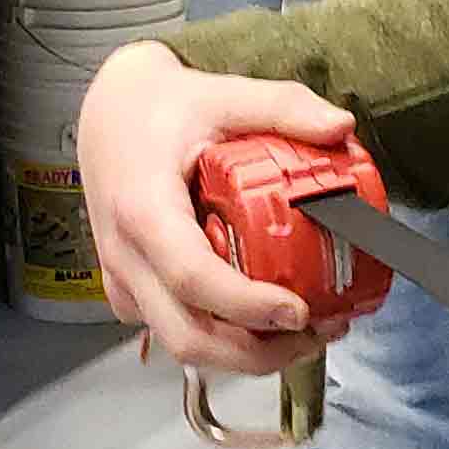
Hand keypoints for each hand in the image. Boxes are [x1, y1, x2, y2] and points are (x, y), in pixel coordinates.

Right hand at [75, 43, 359, 374]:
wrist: (107, 114)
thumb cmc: (159, 108)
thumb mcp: (224, 94)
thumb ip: (284, 106)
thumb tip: (342, 127)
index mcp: (143, 208)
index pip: (192, 277)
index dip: (247, 306)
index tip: (298, 311)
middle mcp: (126, 255)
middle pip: (188, 336)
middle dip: (257, 353)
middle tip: (318, 332)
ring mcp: (123, 280)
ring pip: (181, 344)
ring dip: (244, 354)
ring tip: (306, 332)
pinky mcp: (130, 291)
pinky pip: (174, 330)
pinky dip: (221, 338)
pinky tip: (264, 321)